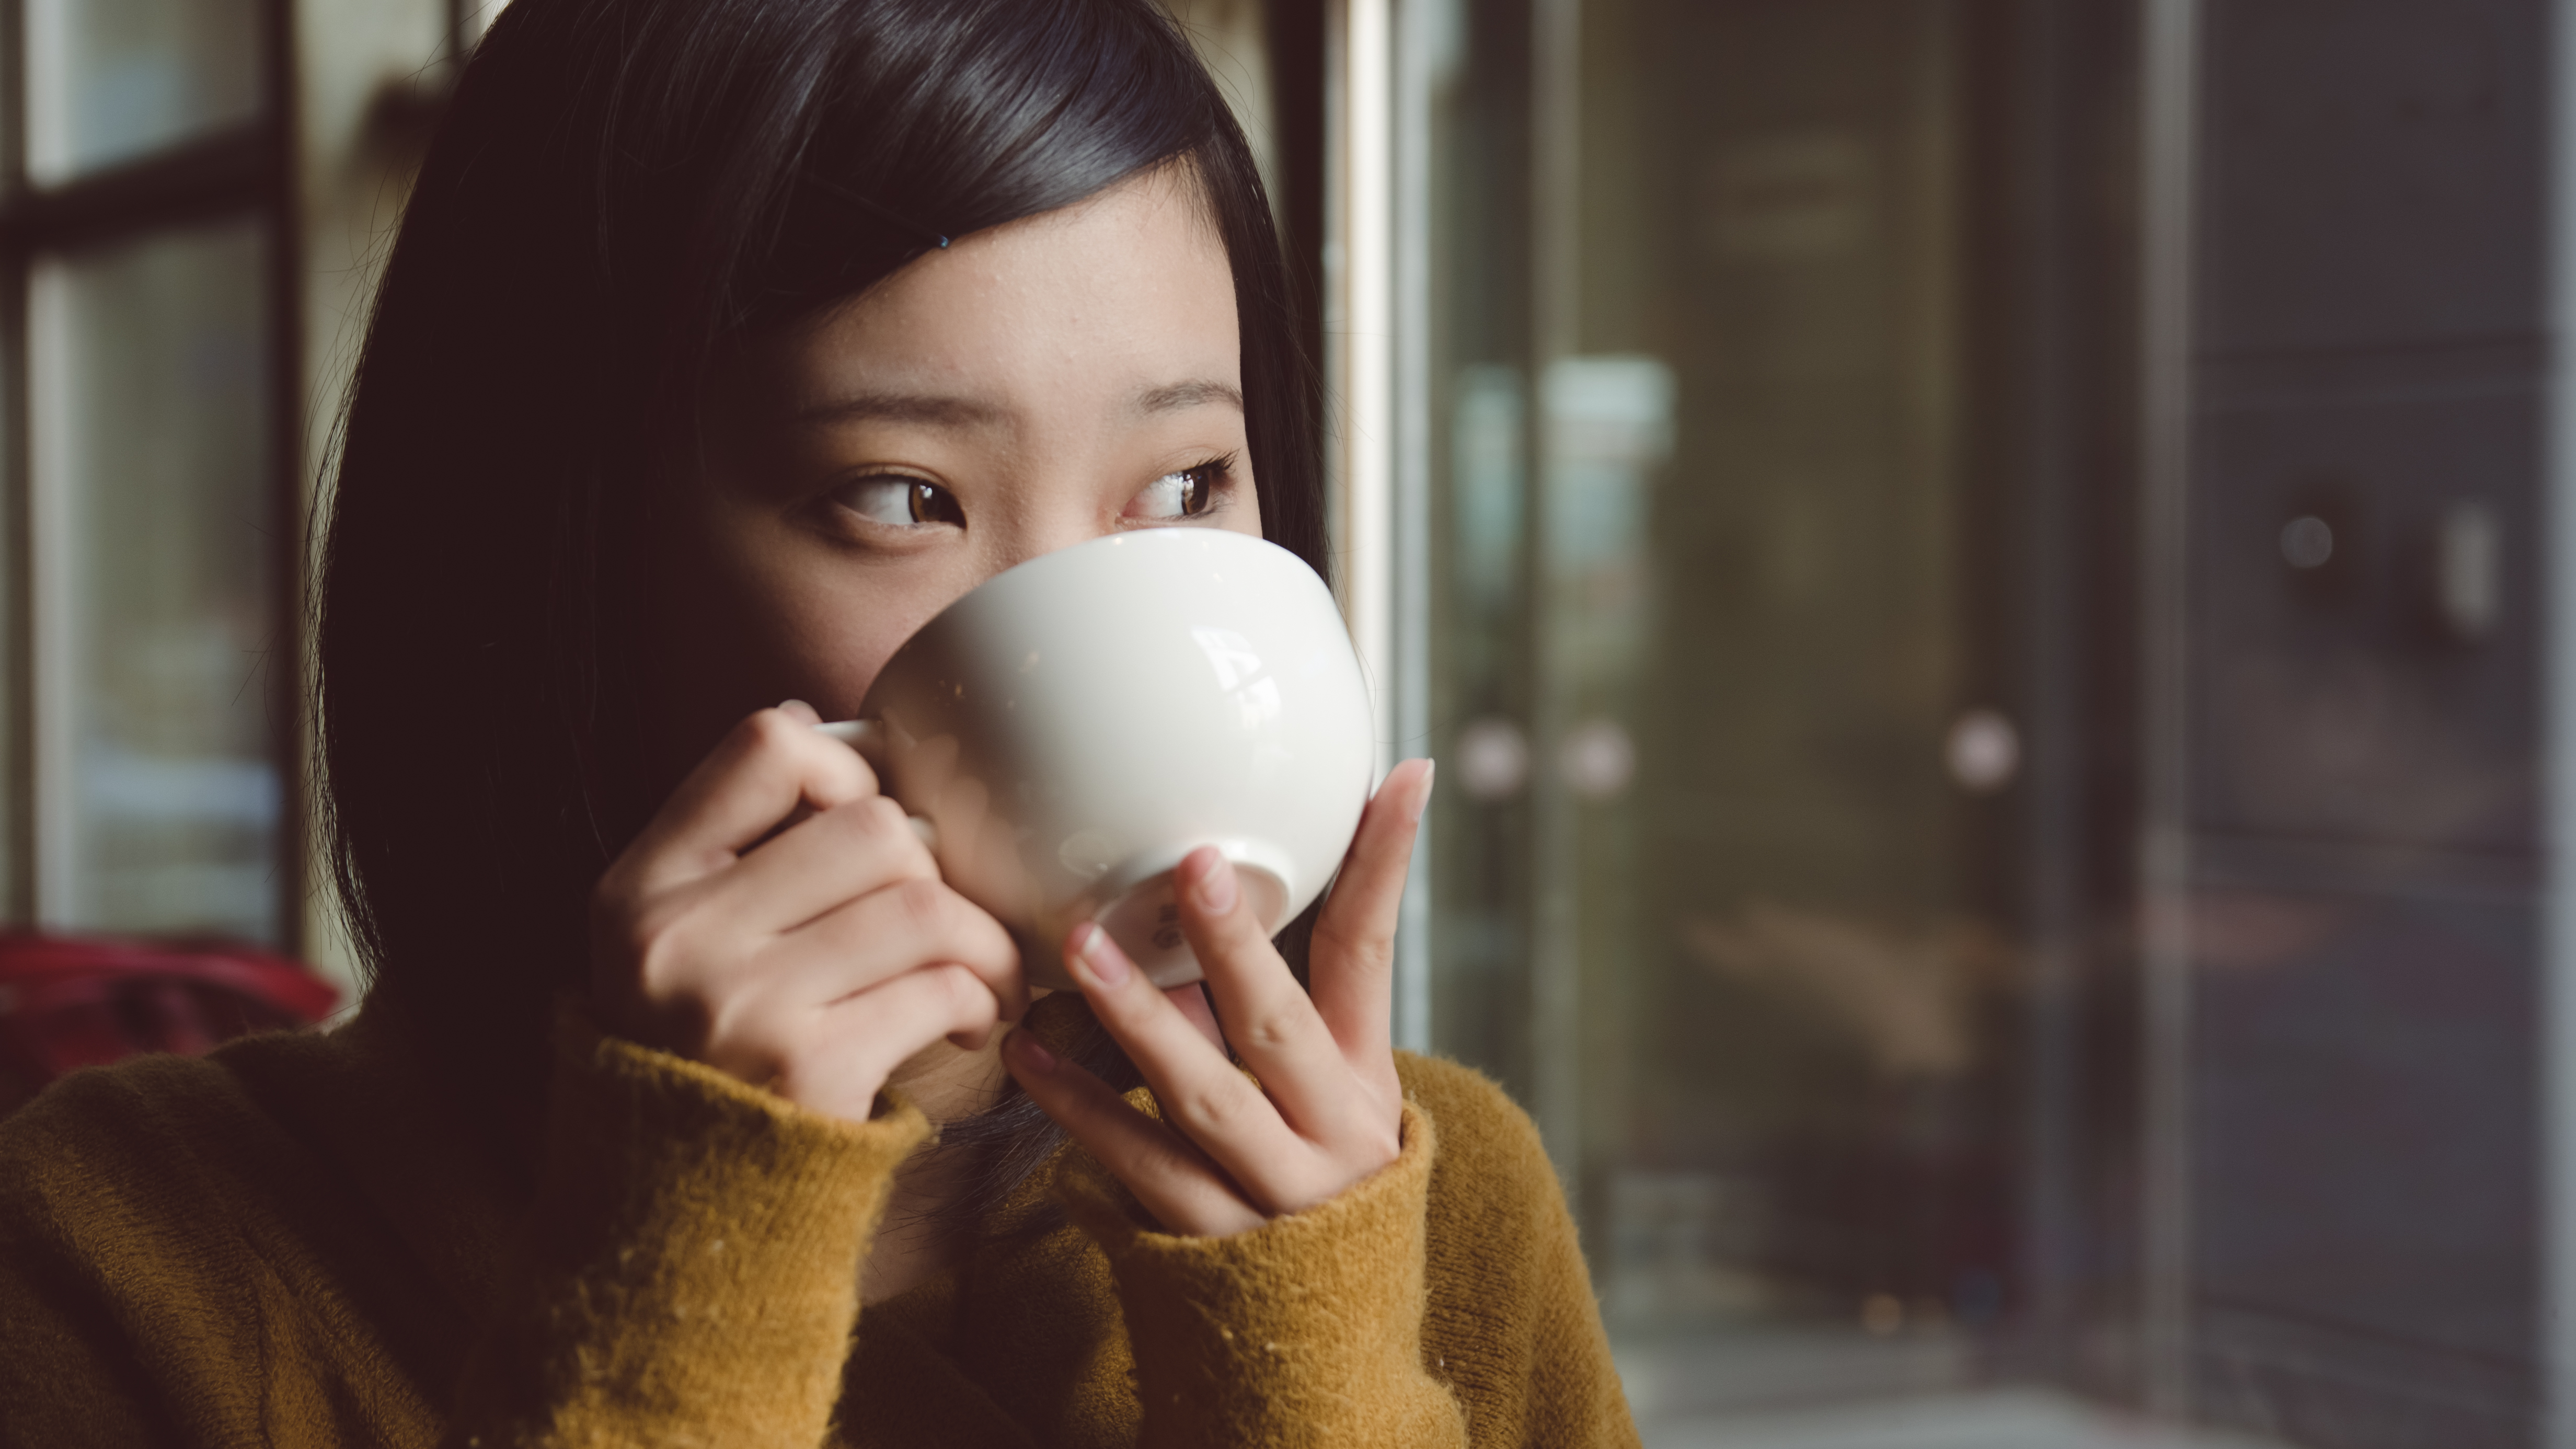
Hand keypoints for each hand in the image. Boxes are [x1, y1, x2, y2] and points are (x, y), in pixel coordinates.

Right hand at [590, 701, 1027, 1120]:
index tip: (869, 827)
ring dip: (983, 940)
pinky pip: (942, 987)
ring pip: (925, 905)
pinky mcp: (811, 1068)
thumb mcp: (675, 938)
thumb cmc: (704, 1055)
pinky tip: (969, 1022)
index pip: (765, 748)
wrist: (678, 1213)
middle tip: (943, 919)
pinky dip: (982, 998)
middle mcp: (679, 936)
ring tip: (980, 974)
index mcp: (642, 885)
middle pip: (870, 827)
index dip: (845, 767)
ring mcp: (742, 1002)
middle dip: (934, 869)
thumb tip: (813, 722)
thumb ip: (736, 844)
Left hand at [1003, 759, 1434, 1235]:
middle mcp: (1329, 1132)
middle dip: (1237, 943)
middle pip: (1281, 1026)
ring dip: (1139, 1018)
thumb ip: (1269, 1009)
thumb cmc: (1309, 1186)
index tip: (1398, 772)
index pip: (1374, 954)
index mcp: (1362, 1078)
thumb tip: (1198, 900)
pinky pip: (1138, 1165)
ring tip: (1080, 948)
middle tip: (1191, 864)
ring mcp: (1274, 1194)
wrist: (1323, 1347)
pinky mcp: (1211, 1246)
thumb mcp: (1324, 1097)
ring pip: (1204, 1097)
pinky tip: (1026, 1054)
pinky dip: (1079, 1108)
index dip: (1385, 862)